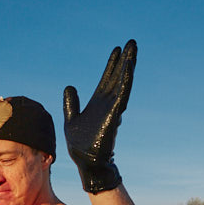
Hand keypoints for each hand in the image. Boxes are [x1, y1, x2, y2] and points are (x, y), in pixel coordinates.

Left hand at [62, 39, 136, 192]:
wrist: (86, 162)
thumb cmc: (80, 145)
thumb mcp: (71, 119)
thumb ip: (71, 103)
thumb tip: (69, 87)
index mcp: (98, 102)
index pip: (107, 79)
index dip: (112, 64)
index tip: (117, 49)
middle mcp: (108, 102)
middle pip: (118, 76)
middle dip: (125, 59)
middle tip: (131, 43)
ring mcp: (112, 107)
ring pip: (123, 81)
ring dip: (129, 64)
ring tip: (134, 48)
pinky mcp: (114, 113)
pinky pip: (122, 93)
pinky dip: (126, 80)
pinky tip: (129, 66)